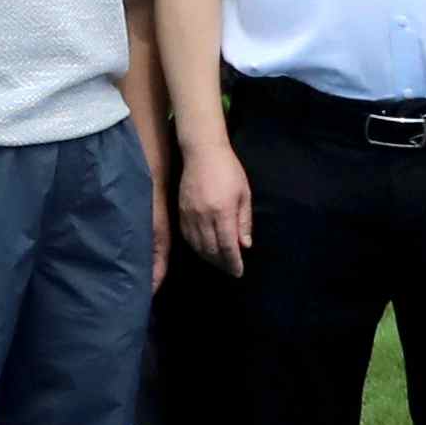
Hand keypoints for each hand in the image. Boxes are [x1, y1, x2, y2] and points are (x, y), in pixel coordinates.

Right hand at [173, 137, 253, 273]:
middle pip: (211, 250)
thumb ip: (244, 221)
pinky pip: (186, 236)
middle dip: (221, 263)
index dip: (233, 262)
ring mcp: (189, 214)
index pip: (227, 246)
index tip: (238, 272)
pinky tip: (203, 248)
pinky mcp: (180, 211)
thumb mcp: (244, 194)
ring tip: (218, 261)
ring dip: (208, 257)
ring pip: (197, 245)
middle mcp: (204, 216)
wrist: (202, 152)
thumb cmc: (229, 170)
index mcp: (222, 212)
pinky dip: (195, 246)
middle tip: (230, 268)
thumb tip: (245, 245)